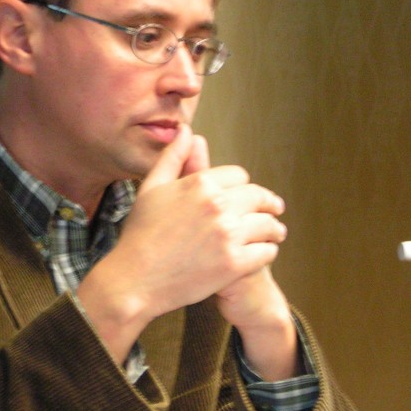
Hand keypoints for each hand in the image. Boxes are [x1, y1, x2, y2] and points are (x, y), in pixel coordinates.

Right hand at [77, 125, 290, 363]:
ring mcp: (228, 236)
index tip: (246, 195)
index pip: (240, 176)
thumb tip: (187, 131)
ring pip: (268, 226)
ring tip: (275, 233)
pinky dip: (267, 252)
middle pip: (260, 198)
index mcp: (200, 183)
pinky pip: (266, 252)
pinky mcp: (234, 264)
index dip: (242, 185)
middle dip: (269, 204)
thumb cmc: (139, 234)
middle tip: (275, 210)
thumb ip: (173, 156)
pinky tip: (263, 253)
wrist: (134, 280)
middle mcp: (218, 206)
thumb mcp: (152, 188)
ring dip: (274, 229)